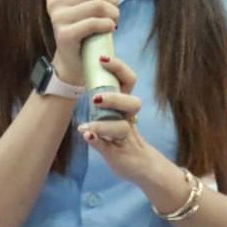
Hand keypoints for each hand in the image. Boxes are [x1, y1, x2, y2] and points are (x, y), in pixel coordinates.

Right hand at [46, 0, 124, 84]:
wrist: (75, 59)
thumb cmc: (84, 27)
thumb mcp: (91, 3)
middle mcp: (54, 1)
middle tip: (114, 11)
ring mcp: (57, 17)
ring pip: (97, 5)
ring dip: (113, 13)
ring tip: (113, 21)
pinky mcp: (64, 35)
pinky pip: (93, 23)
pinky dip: (108, 25)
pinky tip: (110, 29)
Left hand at [77, 56, 161, 184]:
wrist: (142, 167)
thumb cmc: (123, 139)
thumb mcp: (114, 117)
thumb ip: (103, 104)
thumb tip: (84, 84)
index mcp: (126, 106)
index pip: (128, 81)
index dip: (118, 68)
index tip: (102, 58)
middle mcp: (128, 119)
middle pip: (131, 103)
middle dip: (115, 98)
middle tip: (96, 98)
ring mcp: (125, 137)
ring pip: (121, 127)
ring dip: (104, 125)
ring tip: (86, 126)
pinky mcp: (119, 154)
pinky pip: (109, 148)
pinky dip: (98, 142)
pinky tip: (87, 136)